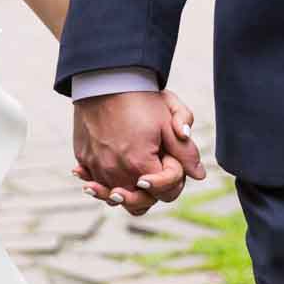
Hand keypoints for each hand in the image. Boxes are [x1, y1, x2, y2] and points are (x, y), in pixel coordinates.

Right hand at [73, 90, 205, 216]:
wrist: (104, 80)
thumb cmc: (140, 99)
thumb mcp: (169, 121)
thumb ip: (186, 152)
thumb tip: (199, 174)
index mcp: (141, 165)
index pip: (166, 193)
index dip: (174, 180)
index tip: (169, 161)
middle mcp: (116, 172)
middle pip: (140, 203)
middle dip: (152, 193)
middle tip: (153, 179)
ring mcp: (97, 168)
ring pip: (115, 198)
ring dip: (126, 193)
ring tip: (132, 182)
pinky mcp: (83, 160)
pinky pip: (95, 182)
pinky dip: (102, 182)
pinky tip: (110, 173)